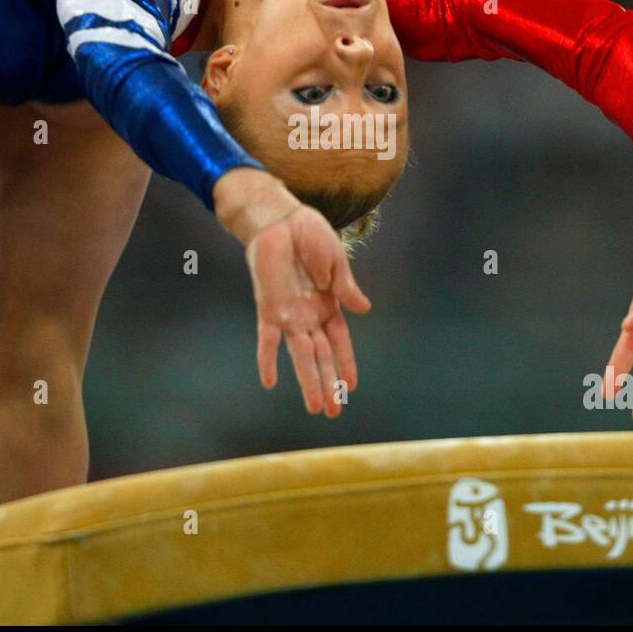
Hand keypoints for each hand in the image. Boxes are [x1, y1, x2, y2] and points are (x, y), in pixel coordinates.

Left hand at [244, 206, 371, 416]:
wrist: (281, 219)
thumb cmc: (311, 236)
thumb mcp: (336, 260)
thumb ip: (346, 287)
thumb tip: (365, 310)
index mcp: (329, 306)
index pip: (340, 342)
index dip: (347, 365)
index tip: (354, 387)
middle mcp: (309, 316)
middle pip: (322, 357)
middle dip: (329, 384)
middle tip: (335, 412)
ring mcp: (289, 315)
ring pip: (302, 356)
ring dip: (308, 381)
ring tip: (315, 407)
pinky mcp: (269, 308)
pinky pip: (268, 339)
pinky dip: (268, 359)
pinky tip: (269, 382)